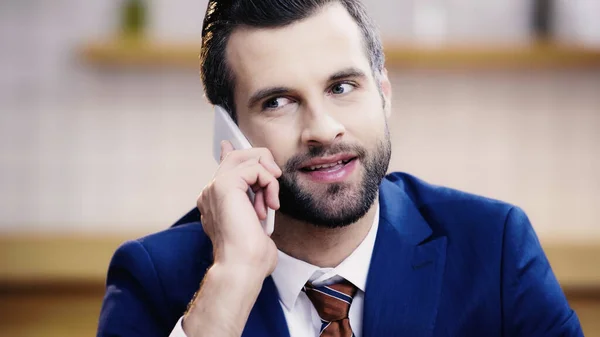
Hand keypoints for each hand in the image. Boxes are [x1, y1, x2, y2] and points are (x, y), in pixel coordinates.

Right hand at [197, 141, 281, 276]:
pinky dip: (270, 184)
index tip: (229, 144)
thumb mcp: (256, 226)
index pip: (223, 168)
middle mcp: (211, 191)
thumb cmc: (250, 255)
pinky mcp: (225, 184)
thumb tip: (264, 194)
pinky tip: (269, 204)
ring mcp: (215, 186)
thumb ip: (256, 205)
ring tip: (269, 204)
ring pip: (247, 156)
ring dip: (268, 178)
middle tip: (272, 192)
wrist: (242, 266)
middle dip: (263, 165)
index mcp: (215, 200)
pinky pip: (256, 168)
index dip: (230, 153)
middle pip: (237, 155)